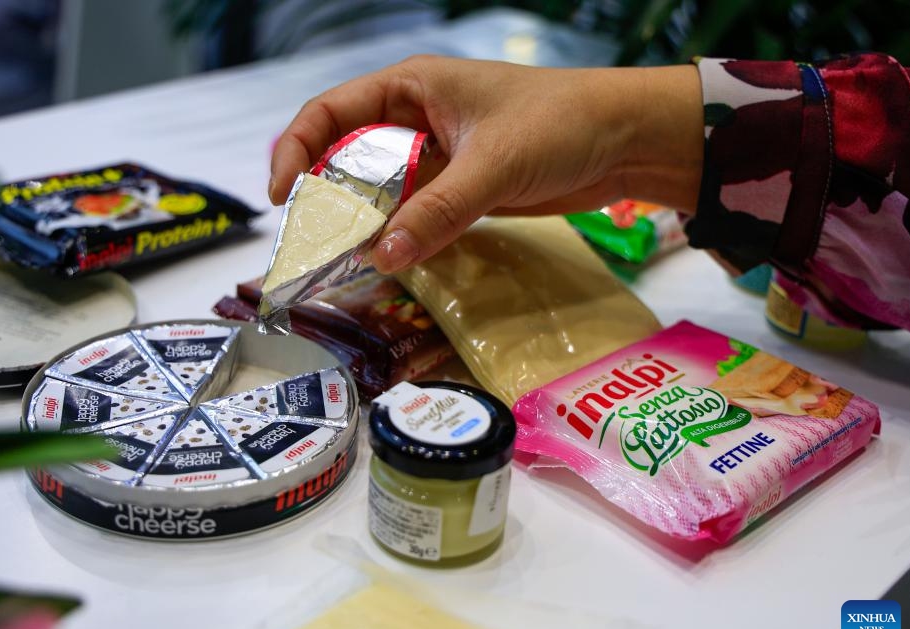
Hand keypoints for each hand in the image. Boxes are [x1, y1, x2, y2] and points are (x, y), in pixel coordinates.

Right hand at [270, 56, 702, 273]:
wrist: (626, 141)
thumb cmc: (562, 124)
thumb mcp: (491, 165)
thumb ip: (436, 212)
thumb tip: (383, 257)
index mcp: (412, 88)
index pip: (331, 113)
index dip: (297, 149)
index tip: (283, 196)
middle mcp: (417, 118)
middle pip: (349, 156)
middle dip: (328, 195)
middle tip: (314, 241)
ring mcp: (439, 156)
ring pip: (382, 190)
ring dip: (364, 222)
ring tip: (345, 259)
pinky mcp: (461, 187)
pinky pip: (416, 212)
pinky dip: (400, 234)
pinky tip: (390, 259)